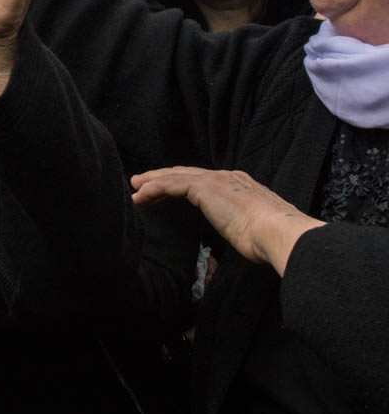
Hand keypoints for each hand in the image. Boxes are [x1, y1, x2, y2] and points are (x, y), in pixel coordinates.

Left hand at [131, 167, 325, 275]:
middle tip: (141, 184)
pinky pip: (171, 184)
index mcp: (239, 185)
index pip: (202, 181)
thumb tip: (241, 235)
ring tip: (135, 189)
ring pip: (175, 176)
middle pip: (185, 174)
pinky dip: (153, 188)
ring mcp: (216, 180)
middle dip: (161, 178)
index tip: (164, 194)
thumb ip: (242, 225)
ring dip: (151, 182)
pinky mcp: (206, 187)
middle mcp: (227, 177)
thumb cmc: (271, 240)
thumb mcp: (253, 229)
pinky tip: (140, 196)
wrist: (279, 233)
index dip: (180, 185)